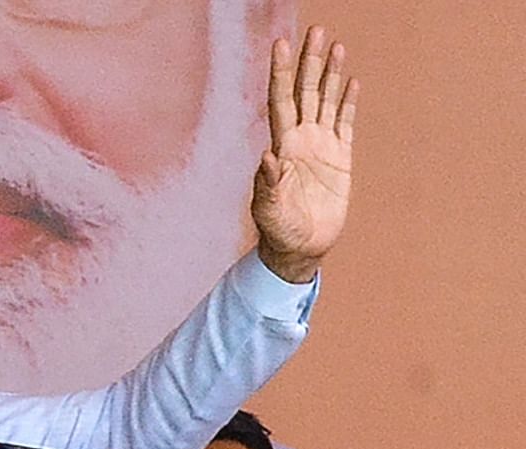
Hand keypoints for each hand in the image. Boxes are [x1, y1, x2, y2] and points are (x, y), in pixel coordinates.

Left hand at [251, 26, 359, 283]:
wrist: (301, 248)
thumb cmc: (279, 232)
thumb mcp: (269, 211)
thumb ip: (268, 186)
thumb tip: (268, 157)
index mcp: (282, 146)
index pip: (280, 100)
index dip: (280, 73)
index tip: (281, 44)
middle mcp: (300, 140)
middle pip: (305, 91)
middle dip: (309, 61)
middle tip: (316, 30)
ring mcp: (321, 146)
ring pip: (325, 100)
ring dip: (330, 73)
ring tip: (335, 44)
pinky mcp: (340, 158)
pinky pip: (345, 123)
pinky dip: (348, 102)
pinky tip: (351, 81)